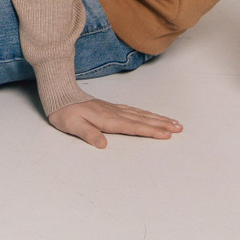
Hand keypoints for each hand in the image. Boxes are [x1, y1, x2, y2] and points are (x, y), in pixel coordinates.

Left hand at [49, 97, 182, 147]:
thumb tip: (103, 145)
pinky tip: (152, 115)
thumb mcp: (72, 125)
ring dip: (158, 118)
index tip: (167, 134)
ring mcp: (114, 109)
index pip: (133, 127)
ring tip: (173, 122)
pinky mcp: (112, 108)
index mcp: (107, 119)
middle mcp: (114, 113)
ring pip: (140, 114)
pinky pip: (134, 111)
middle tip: (180, 128)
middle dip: (162, 124)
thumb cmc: (65, 112)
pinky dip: (146, 114)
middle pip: (142, 119)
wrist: (60, 95)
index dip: (150, 131)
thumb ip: (88, 134)